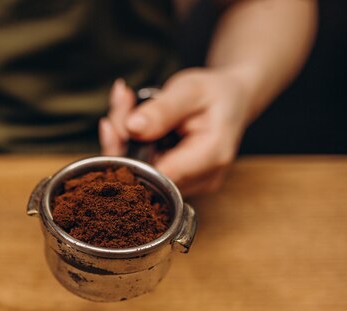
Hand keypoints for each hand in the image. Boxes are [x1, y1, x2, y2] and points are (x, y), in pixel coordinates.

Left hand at [99, 68, 250, 195]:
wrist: (232, 100)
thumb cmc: (215, 93)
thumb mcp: (191, 90)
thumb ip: (163, 110)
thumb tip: (132, 127)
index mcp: (211, 156)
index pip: (159, 175)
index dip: (129, 156)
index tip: (115, 126)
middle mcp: (202, 178)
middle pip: (145, 176)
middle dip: (122, 142)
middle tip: (120, 108)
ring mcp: (190, 184)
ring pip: (140, 173)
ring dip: (124, 141)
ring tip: (126, 106)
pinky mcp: (178, 181)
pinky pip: (145, 170)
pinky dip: (131, 146)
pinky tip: (129, 121)